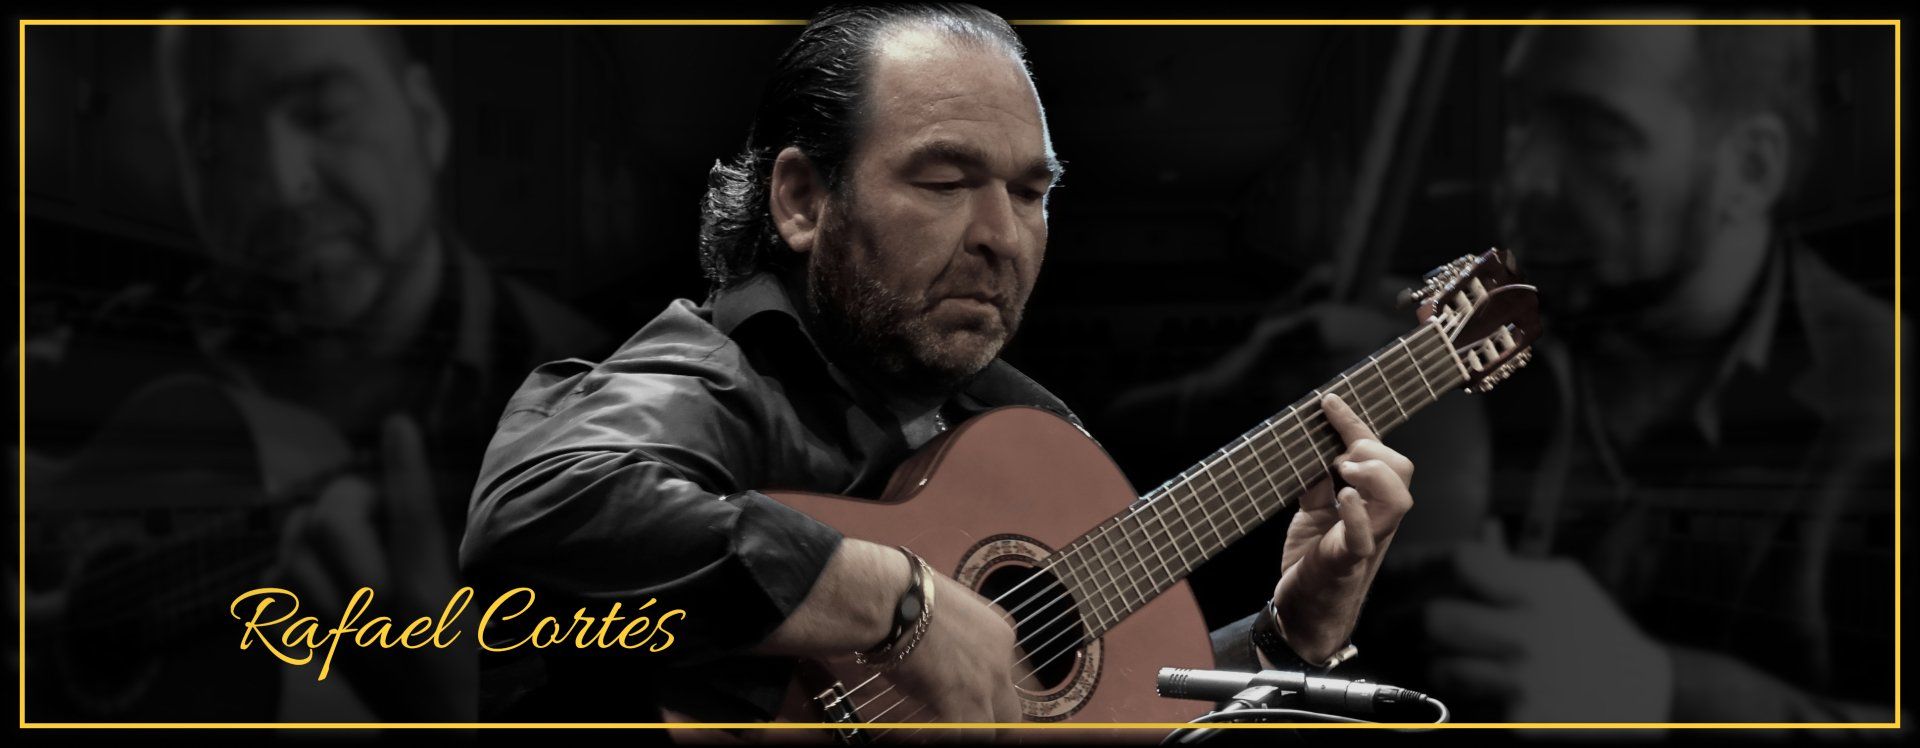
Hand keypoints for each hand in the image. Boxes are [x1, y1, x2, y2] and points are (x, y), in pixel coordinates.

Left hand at [264, 415, 474, 718]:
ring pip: (293, 556)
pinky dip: (283, 572)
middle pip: (335, 528)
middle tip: (370, 495)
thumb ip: (454, 568)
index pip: (413, 518)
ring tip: (334, 522)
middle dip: (348, 496)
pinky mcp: (319, 656)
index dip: (404, 466)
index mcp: (428, 604)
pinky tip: (303, 566)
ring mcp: (338, 637)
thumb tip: (437, 517)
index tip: (398, 425)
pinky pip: (276, 598)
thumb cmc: (473, 678)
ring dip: (308, 528)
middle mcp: (376, 616)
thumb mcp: (481, 618)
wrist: (440, 736)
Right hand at [890, 574, 1022, 739]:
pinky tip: (931, 733)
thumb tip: (943, 650)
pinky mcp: (960, 703)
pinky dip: (952, 737)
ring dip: (975, 733)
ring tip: (953, 730)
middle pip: (1011, 710)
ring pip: (995, 729)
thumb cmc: (911, 596)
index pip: (1007, 674)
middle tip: (972, 724)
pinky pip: (966, 736)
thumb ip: (959, 634)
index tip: (969, 697)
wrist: (897, 600)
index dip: (986, 691)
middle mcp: (1000, 660)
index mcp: (1000, 634)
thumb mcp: (953, 607)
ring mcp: (984, 684)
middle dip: (994, 722)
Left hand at [1272, 393, 1414, 663]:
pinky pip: (1365, 536)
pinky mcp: (1349, 561)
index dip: (1355, 423)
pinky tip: (1343, 496)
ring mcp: (1367, 540)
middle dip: (1372, 448)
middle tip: (1338, 455)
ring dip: (1373, 474)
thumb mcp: (1311, 513)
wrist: (1303, 613)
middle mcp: (1377, 519)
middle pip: (1401, 470)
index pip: (1378, 453)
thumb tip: (1310, 444)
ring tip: (1344, 470)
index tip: (1328, 400)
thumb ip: (1317, 482)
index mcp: (1369, 502)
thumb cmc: (1312, 561)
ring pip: (1398, 500)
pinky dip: (1358, 512)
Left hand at [1413, 534, 1670, 721]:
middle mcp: (1528, 636)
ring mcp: (1523, 683)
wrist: (1639, 694)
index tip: (1464, 578)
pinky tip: (1503, 693)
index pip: (1464, 563)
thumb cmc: (1594, 629)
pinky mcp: (1521, 721)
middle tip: (1448, 627)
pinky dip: (1480, 700)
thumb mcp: (1565, 585)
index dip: (1456, 567)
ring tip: (1477, 663)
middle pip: (1438, 618)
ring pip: (1444, 668)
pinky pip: (1471, 705)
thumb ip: (1516, 565)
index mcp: (1540, 594)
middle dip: (1438, 621)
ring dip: (1452, 666)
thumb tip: (1481, 533)